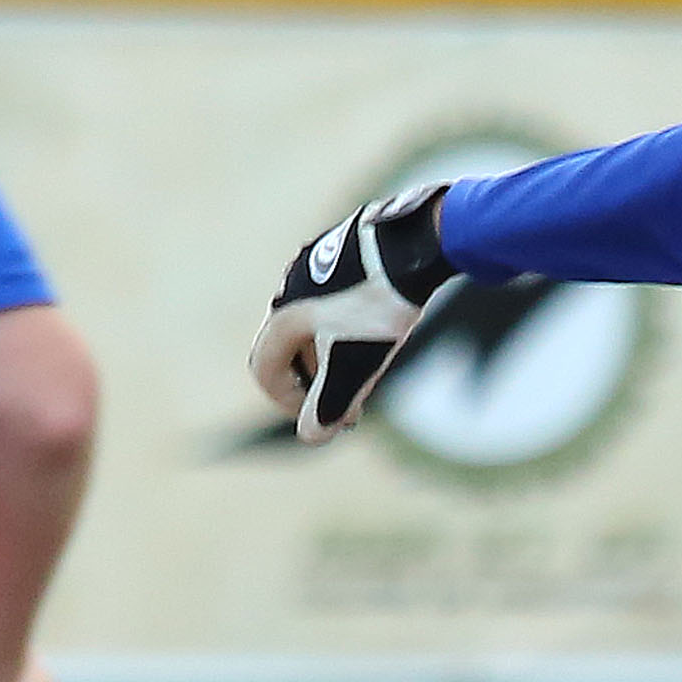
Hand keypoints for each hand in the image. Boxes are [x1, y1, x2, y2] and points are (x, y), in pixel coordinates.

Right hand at [248, 187, 460, 441]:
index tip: (321, 418)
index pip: (265, 370)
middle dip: (317, 383)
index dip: (288, 403)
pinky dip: (346, 327)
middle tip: (349, 404)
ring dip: (332, 356)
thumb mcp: (354, 366)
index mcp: (283, 314)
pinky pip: (334, 299)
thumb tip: (310, 437)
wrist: (416, 245)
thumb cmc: (380, 309)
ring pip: (314, 323)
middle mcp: (290, 286)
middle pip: (290, 349)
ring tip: (368, 373)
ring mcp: (315, 263)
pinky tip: (380, 332)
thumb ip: (329, 406)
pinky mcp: (343, 250)